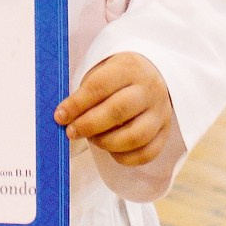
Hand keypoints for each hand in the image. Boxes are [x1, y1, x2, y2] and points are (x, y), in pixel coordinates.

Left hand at [57, 49, 174, 169]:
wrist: (154, 76)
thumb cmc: (119, 77)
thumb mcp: (103, 71)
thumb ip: (86, 92)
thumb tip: (64, 117)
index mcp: (129, 68)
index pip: (100, 86)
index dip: (77, 104)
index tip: (60, 116)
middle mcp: (148, 89)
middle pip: (118, 111)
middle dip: (89, 125)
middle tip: (72, 132)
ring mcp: (160, 112)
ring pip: (135, 136)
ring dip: (107, 143)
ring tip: (93, 139)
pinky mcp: (165, 131)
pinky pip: (147, 153)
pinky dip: (125, 158)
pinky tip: (111, 151)